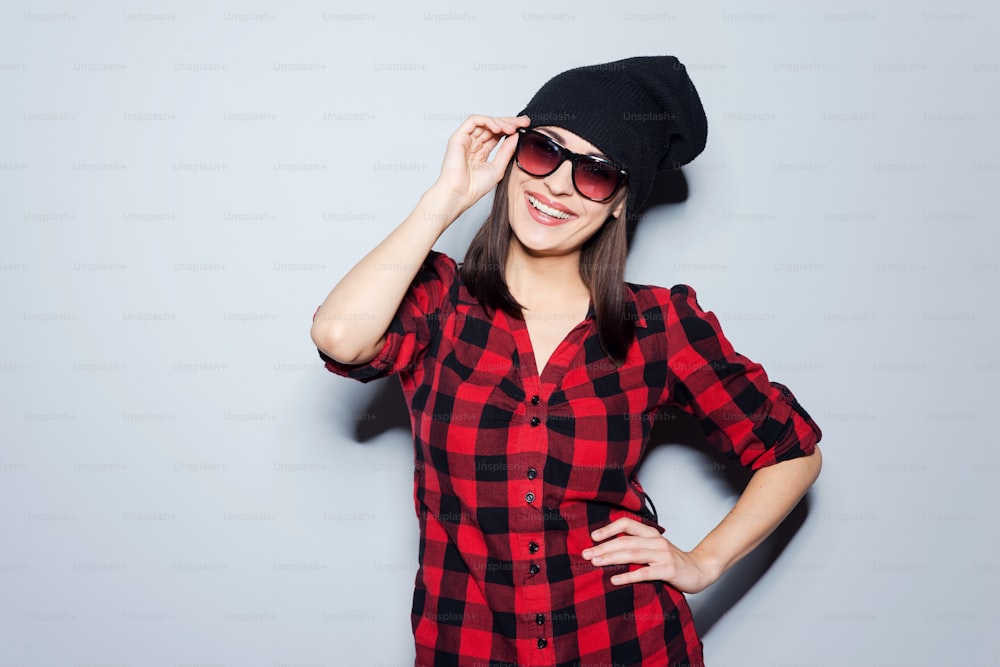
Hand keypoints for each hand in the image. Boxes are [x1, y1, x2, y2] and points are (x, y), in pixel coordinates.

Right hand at [433, 114, 530, 210]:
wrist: (460, 195)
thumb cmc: (473, 188)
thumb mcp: (498, 168)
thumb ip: (506, 151)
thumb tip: (516, 137)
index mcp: (481, 152)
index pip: (497, 134)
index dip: (511, 129)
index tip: (525, 127)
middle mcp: (473, 144)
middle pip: (492, 126)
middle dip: (509, 122)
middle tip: (523, 122)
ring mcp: (465, 140)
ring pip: (484, 121)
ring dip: (500, 122)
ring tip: (512, 128)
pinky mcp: (458, 137)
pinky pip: (473, 121)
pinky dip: (487, 121)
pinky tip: (498, 128)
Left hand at [581, 517, 720, 593]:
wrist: (700, 570)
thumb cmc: (673, 562)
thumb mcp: (655, 549)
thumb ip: (637, 546)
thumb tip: (609, 549)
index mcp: (651, 534)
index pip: (627, 524)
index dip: (609, 529)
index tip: (592, 537)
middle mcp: (656, 541)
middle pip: (625, 541)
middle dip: (603, 547)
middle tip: (586, 554)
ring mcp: (663, 555)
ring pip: (632, 554)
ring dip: (611, 558)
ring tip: (595, 563)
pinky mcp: (668, 570)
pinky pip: (645, 573)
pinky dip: (628, 575)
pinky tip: (615, 580)